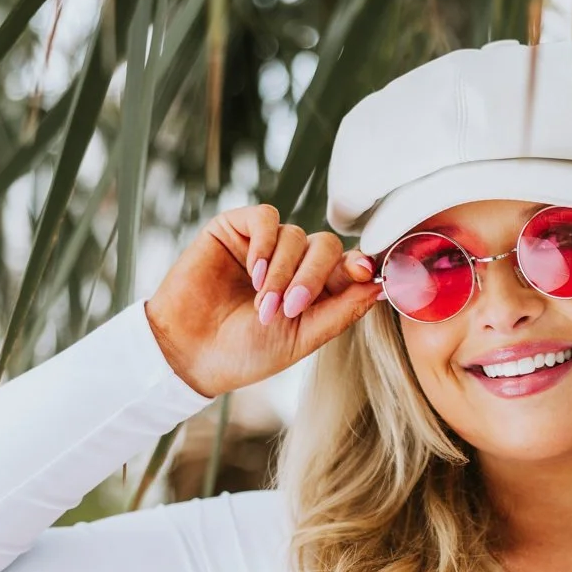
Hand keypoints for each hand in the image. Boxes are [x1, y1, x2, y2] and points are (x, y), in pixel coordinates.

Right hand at [144, 204, 380, 397]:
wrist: (190, 353)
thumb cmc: (246, 353)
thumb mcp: (302, 338)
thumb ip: (342, 310)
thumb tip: (381, 285)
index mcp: (316, 290)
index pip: (349, 265)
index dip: (360, 265)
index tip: (365, 272)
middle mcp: (294, 263)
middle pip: (326, 246)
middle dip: (313, 276)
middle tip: (292, 307)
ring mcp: (265, 245)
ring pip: (297, 234)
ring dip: (283, 271)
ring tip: (262, 304)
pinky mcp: (235, 230)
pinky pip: (267, 217)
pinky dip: (266, 244)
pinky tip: (253, 272)